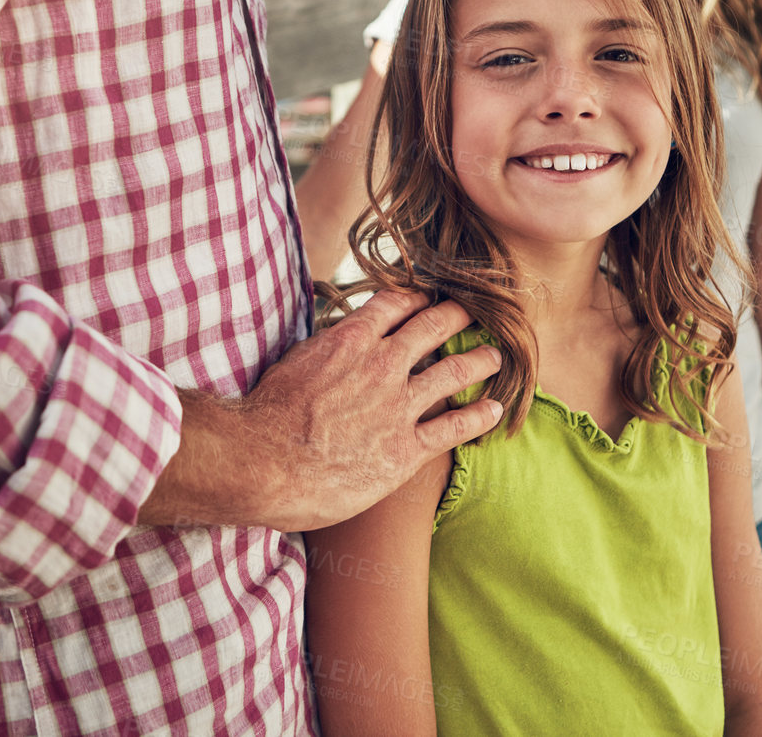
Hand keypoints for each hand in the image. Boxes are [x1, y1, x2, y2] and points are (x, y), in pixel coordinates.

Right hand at [240, 290, 501, 529]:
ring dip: (481, 361)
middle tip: (476, 313)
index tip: (430, 298)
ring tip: (497, 357)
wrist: (264, 463)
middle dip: (459, 316)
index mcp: (351, 339)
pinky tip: (495, 409)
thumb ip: (325, 349)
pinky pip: (454, 426)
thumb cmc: (266, 416)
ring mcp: (398, 405)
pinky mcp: (405, 448)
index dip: (418, 297)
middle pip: (434, 326)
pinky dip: (479, 415)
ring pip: (455, 371)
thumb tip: (336, 343)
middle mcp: (382, 364)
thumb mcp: (293, 361)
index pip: (396, 303)